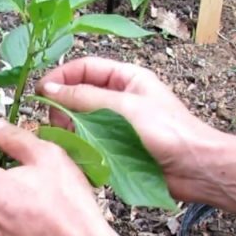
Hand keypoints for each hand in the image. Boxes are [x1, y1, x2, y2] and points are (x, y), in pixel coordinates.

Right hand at [37, 57, 228, 201]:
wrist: (195, 168)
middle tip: (53, 122)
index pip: (84, 68)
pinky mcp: (117, 147)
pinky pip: (90, 142)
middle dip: (62, 105)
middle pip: (79, 93)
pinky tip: (75, 154)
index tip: (40, 93)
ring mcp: (118, 123)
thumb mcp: (123, 106)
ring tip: (63, 139)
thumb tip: (49, 89)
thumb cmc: (168, 131)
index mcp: (126, 77)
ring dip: (69, 127)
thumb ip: (85, 96)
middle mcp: (120, 97)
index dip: (61, 77)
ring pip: (81, 120)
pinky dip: (80, 146)